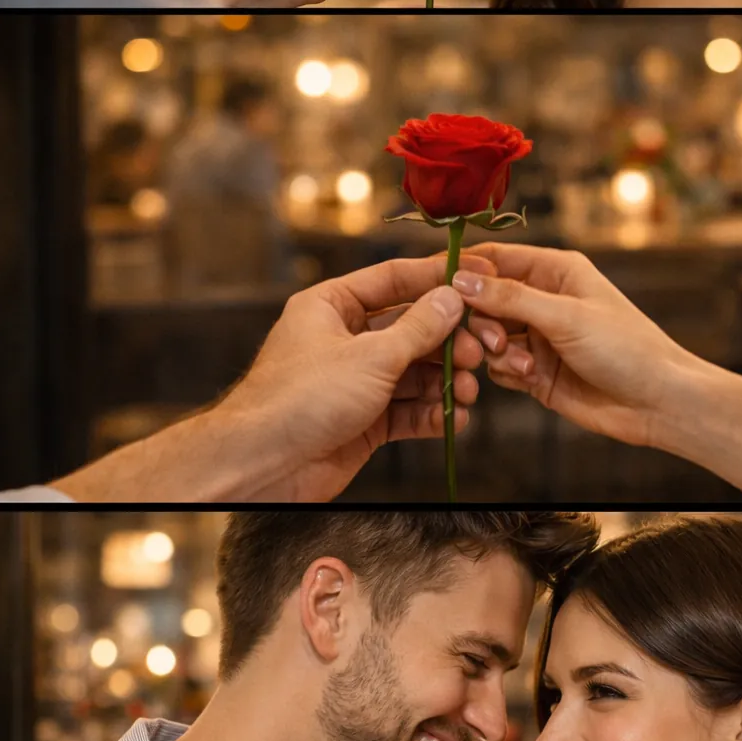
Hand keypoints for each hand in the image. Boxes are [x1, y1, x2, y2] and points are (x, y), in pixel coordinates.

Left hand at [217, 252, 507, 499]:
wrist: (265, 464)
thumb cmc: (299, 399)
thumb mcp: (370, 356)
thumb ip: (418, 329)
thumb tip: (451, 300)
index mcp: (332, 307)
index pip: (393, 280)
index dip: (436, 276)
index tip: (475, 277)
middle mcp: (344, 340)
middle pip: (410, 329)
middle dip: (447, 342)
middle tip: (476, 352)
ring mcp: (355, 381)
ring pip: (413, 373)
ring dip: (444, 381)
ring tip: (467, 391)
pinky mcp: (363, 420)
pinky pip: (407, 410)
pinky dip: (431, 413)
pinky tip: (452, 418)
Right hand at [450, 243, 687, 449]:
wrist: (657, 402)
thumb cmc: (626, 348)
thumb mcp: (567, 316)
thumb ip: (511, 298)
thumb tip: (460, 280)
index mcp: (555, 271)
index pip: (495, 259)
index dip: (463, 270)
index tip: (433, 285)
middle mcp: (543, 300)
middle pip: (483, 300)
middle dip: (480, 321)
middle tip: (495, 341)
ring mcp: (538, 337)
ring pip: (487, 336)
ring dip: (496, 351)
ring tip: (525, 365)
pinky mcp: (535, 371)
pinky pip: (499, 366)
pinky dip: (506, 372)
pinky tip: (530, 379)